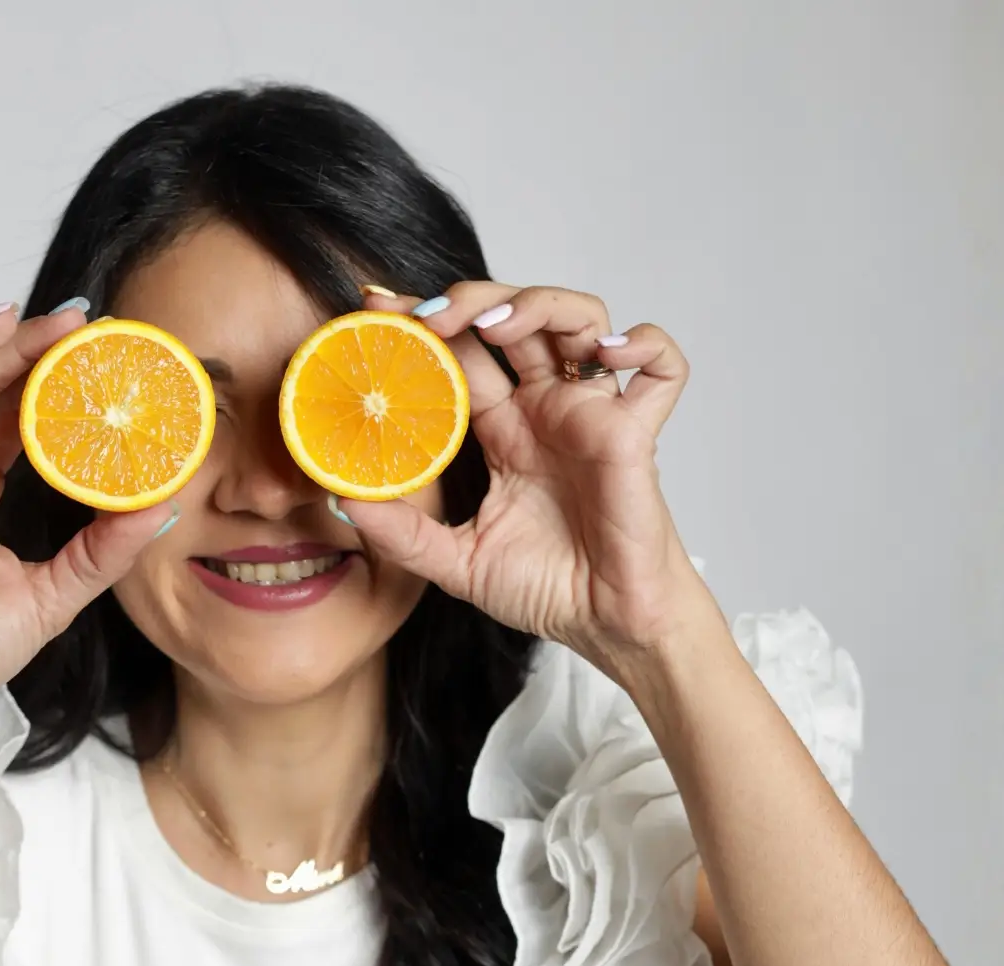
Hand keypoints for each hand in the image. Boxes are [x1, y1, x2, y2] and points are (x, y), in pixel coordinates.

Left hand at [342, 283, 717, 674]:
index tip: (378, 309)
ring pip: (580, 320)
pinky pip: (662, 369)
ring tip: (493, 327)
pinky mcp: (635, 432)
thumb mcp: (456, 562)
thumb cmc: (546, 589)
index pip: (462, 356)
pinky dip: (644, 342)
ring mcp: (591, 415)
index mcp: (504, 430)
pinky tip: (607, 351)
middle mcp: (546, 410)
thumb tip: (341, 503)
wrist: (604, 627)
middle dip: (472, 301)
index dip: (425, 327)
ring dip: (537, 304)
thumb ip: (402, 534)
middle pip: (515, 320)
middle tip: (428, 315)